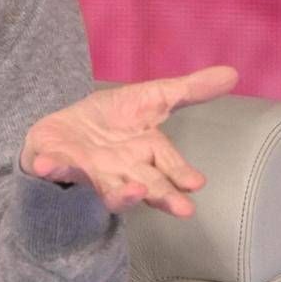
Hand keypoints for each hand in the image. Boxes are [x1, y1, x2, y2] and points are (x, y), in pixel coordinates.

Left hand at [20, 65, 239, 217]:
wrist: (64, 131)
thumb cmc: (111, 121)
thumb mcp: (150, 98)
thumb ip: (186, 91)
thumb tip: (233, 72)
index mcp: (146, 155)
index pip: (169, 168)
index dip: (181, 176)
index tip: (196, 183)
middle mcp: (122, 170)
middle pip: (145, 185)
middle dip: (161, 195)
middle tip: (182, 209)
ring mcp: (89, 170)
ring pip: (106, 187)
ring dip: (117, 193)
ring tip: (127, 193)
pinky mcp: (56, 163)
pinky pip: (53, 167)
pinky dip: (50, 167)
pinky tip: (47, 165)